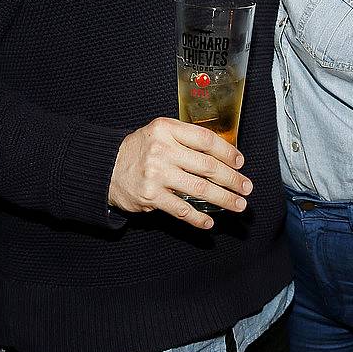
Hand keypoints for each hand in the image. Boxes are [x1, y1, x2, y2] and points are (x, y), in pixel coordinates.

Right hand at [109, 117, 252, 229]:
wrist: (106, 167)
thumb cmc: (140, 149)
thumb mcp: (160, 131)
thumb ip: (185, 138)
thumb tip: (222, 153)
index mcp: (166, 129)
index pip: (205, 139)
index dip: (227, 152)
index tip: (240, 162)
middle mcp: (162, 150)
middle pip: (207, 166)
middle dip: (232, 179)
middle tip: (246, 187)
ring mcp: (156, 174)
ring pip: (199, 188)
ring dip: (223, 198)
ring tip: (238, 204)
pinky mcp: (151, 196)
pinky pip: (181, 209)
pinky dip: (198, 218)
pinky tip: (209, 222)